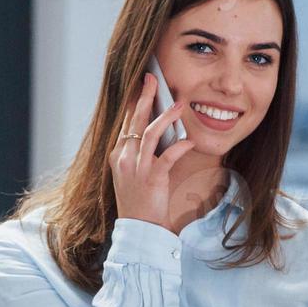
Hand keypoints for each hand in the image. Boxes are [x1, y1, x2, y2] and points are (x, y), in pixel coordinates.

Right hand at [109, 72, 197, 226]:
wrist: (138, 228)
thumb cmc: (139, 200)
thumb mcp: (132, 173)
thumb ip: (140, 152)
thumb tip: (158, 131)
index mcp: (118, 154)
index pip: (126, 121)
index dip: (135, 102)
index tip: (143, 85)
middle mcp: (123, 158)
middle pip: (134, 120)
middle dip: (145, 97)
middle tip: (153, 79)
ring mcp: (136, 168)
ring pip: (149, 134)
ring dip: (165, 117)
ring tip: (179, 105)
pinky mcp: (151, 179)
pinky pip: (167, 157)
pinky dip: (179, 147)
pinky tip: (189, 141)